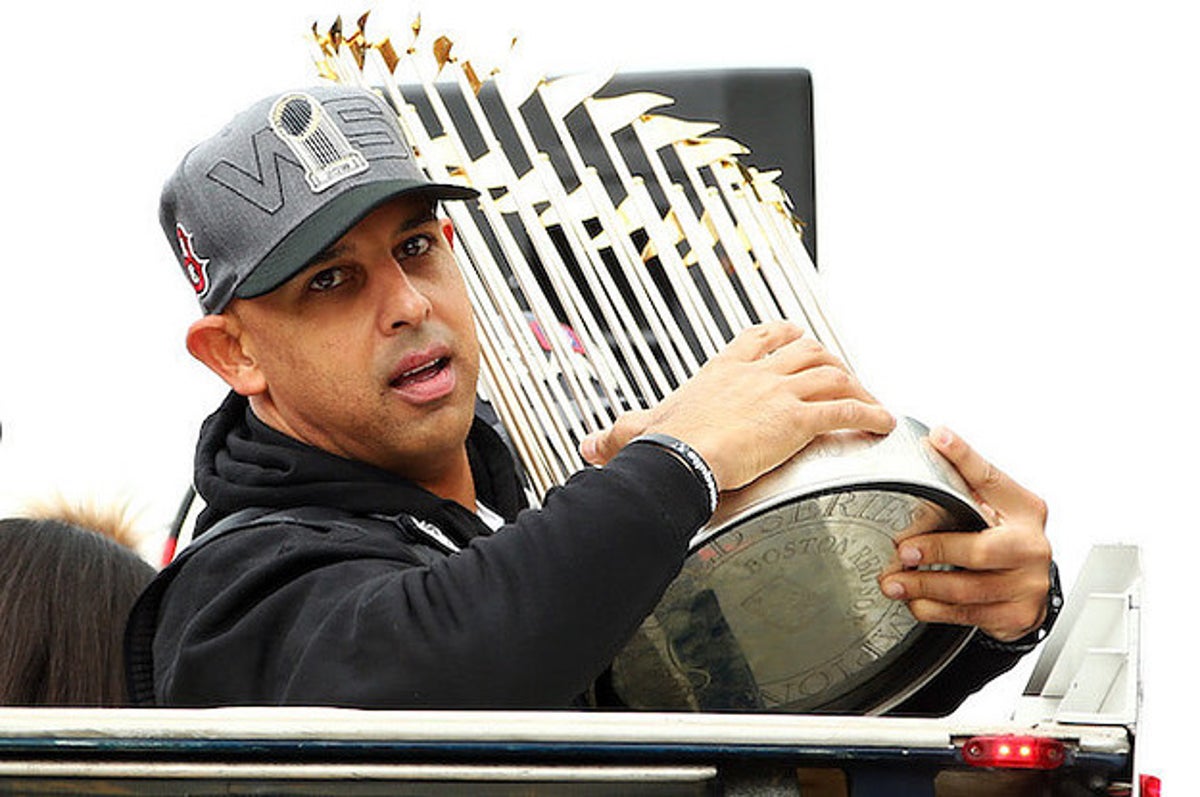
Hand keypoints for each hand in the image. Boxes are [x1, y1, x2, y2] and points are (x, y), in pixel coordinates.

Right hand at [579, 321, 895, 490]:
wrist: (679, 460)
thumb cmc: (661, 448)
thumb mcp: (637, 432)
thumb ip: (616, 435)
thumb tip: (588, 445)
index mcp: (722, 372)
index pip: (758, 337)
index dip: (783, 335)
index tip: (796, 337)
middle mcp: (755, 374)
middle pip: (805, 349)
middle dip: (828, 359)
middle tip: (842, 375)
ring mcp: (779, 393)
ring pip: (831, 374)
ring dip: (854, 385)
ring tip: (868, 399)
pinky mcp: (798, 420)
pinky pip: (845, 410)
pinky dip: (869, 414)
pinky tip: (882, 423)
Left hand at [878, 426, 1052, 641]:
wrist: (1030, 586)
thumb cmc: (1005, 538)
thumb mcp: (993, 505)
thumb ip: (966, 478)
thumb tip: (935, 438)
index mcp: (1025, 509)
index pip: (990, 478)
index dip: (964, 457)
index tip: (938, 438)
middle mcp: (1032, 546)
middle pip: (980, 549)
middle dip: (937, 549)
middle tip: (903, 550)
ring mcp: (1028, 584)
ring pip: (968, 589)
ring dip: (924, 585)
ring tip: (894, 582)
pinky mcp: (1017, 615)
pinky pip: (968, 615)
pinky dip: (934, 609)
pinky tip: (915, 602)